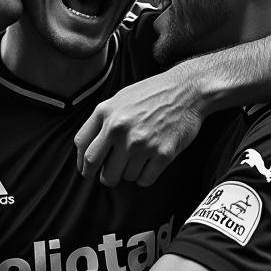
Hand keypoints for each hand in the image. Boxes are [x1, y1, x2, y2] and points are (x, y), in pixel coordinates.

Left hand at [74, 69, 204, 186]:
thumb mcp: (118, 99)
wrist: (187, 90)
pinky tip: (150, 163)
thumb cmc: (151, 94)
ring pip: (124, 177)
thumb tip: (85, 152)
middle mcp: (120, 129)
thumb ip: (100, 122)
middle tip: (110, 175)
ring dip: (128, 173)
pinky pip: (144, 180)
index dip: (83, 165)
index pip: (83, 149)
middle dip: (104, 177)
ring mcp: (141, 143)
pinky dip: (145, 176)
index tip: (87, 171)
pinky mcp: (162, 154)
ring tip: (139, 157)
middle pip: (100, 170)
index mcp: (106, 114)